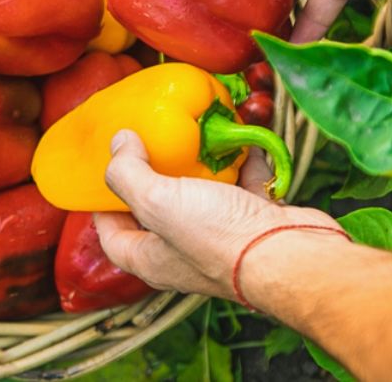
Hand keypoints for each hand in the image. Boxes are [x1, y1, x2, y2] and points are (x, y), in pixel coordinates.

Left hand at [94, 129, 340, 299]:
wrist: (289, 252)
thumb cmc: (219, 237)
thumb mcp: (157, 202)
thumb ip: (128, 173)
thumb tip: (118, 144)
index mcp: (152, 258)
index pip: (113, 237)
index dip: (102, 208)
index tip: (102, 175)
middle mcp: (184, 252)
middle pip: (158, 211)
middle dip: (153, 176)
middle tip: (147, 143)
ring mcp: (221, 235)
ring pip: (202, 194)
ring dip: (198, 164)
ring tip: (189, 133)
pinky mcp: (254, 219)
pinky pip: (242, 184)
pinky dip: (240, 161)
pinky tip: (236, 137)